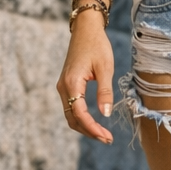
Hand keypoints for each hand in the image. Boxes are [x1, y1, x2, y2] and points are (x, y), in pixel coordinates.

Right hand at [56, 13, 115, 144]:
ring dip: (85, 127)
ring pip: (70, 115)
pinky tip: (94, 122)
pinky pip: (71, 107)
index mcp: (71, 83)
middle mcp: (63, 87)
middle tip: (107, 139)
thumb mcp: (105, 68)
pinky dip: (81, 118)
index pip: (80, 114)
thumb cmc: (97, 46)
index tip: (107, 136)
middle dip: (89, 131)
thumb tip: (106, 114)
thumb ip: (105, 91)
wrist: (86, 30)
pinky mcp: (66, 85)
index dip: (93, 128)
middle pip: (72, 119)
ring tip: (103, 134)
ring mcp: (63, 87)